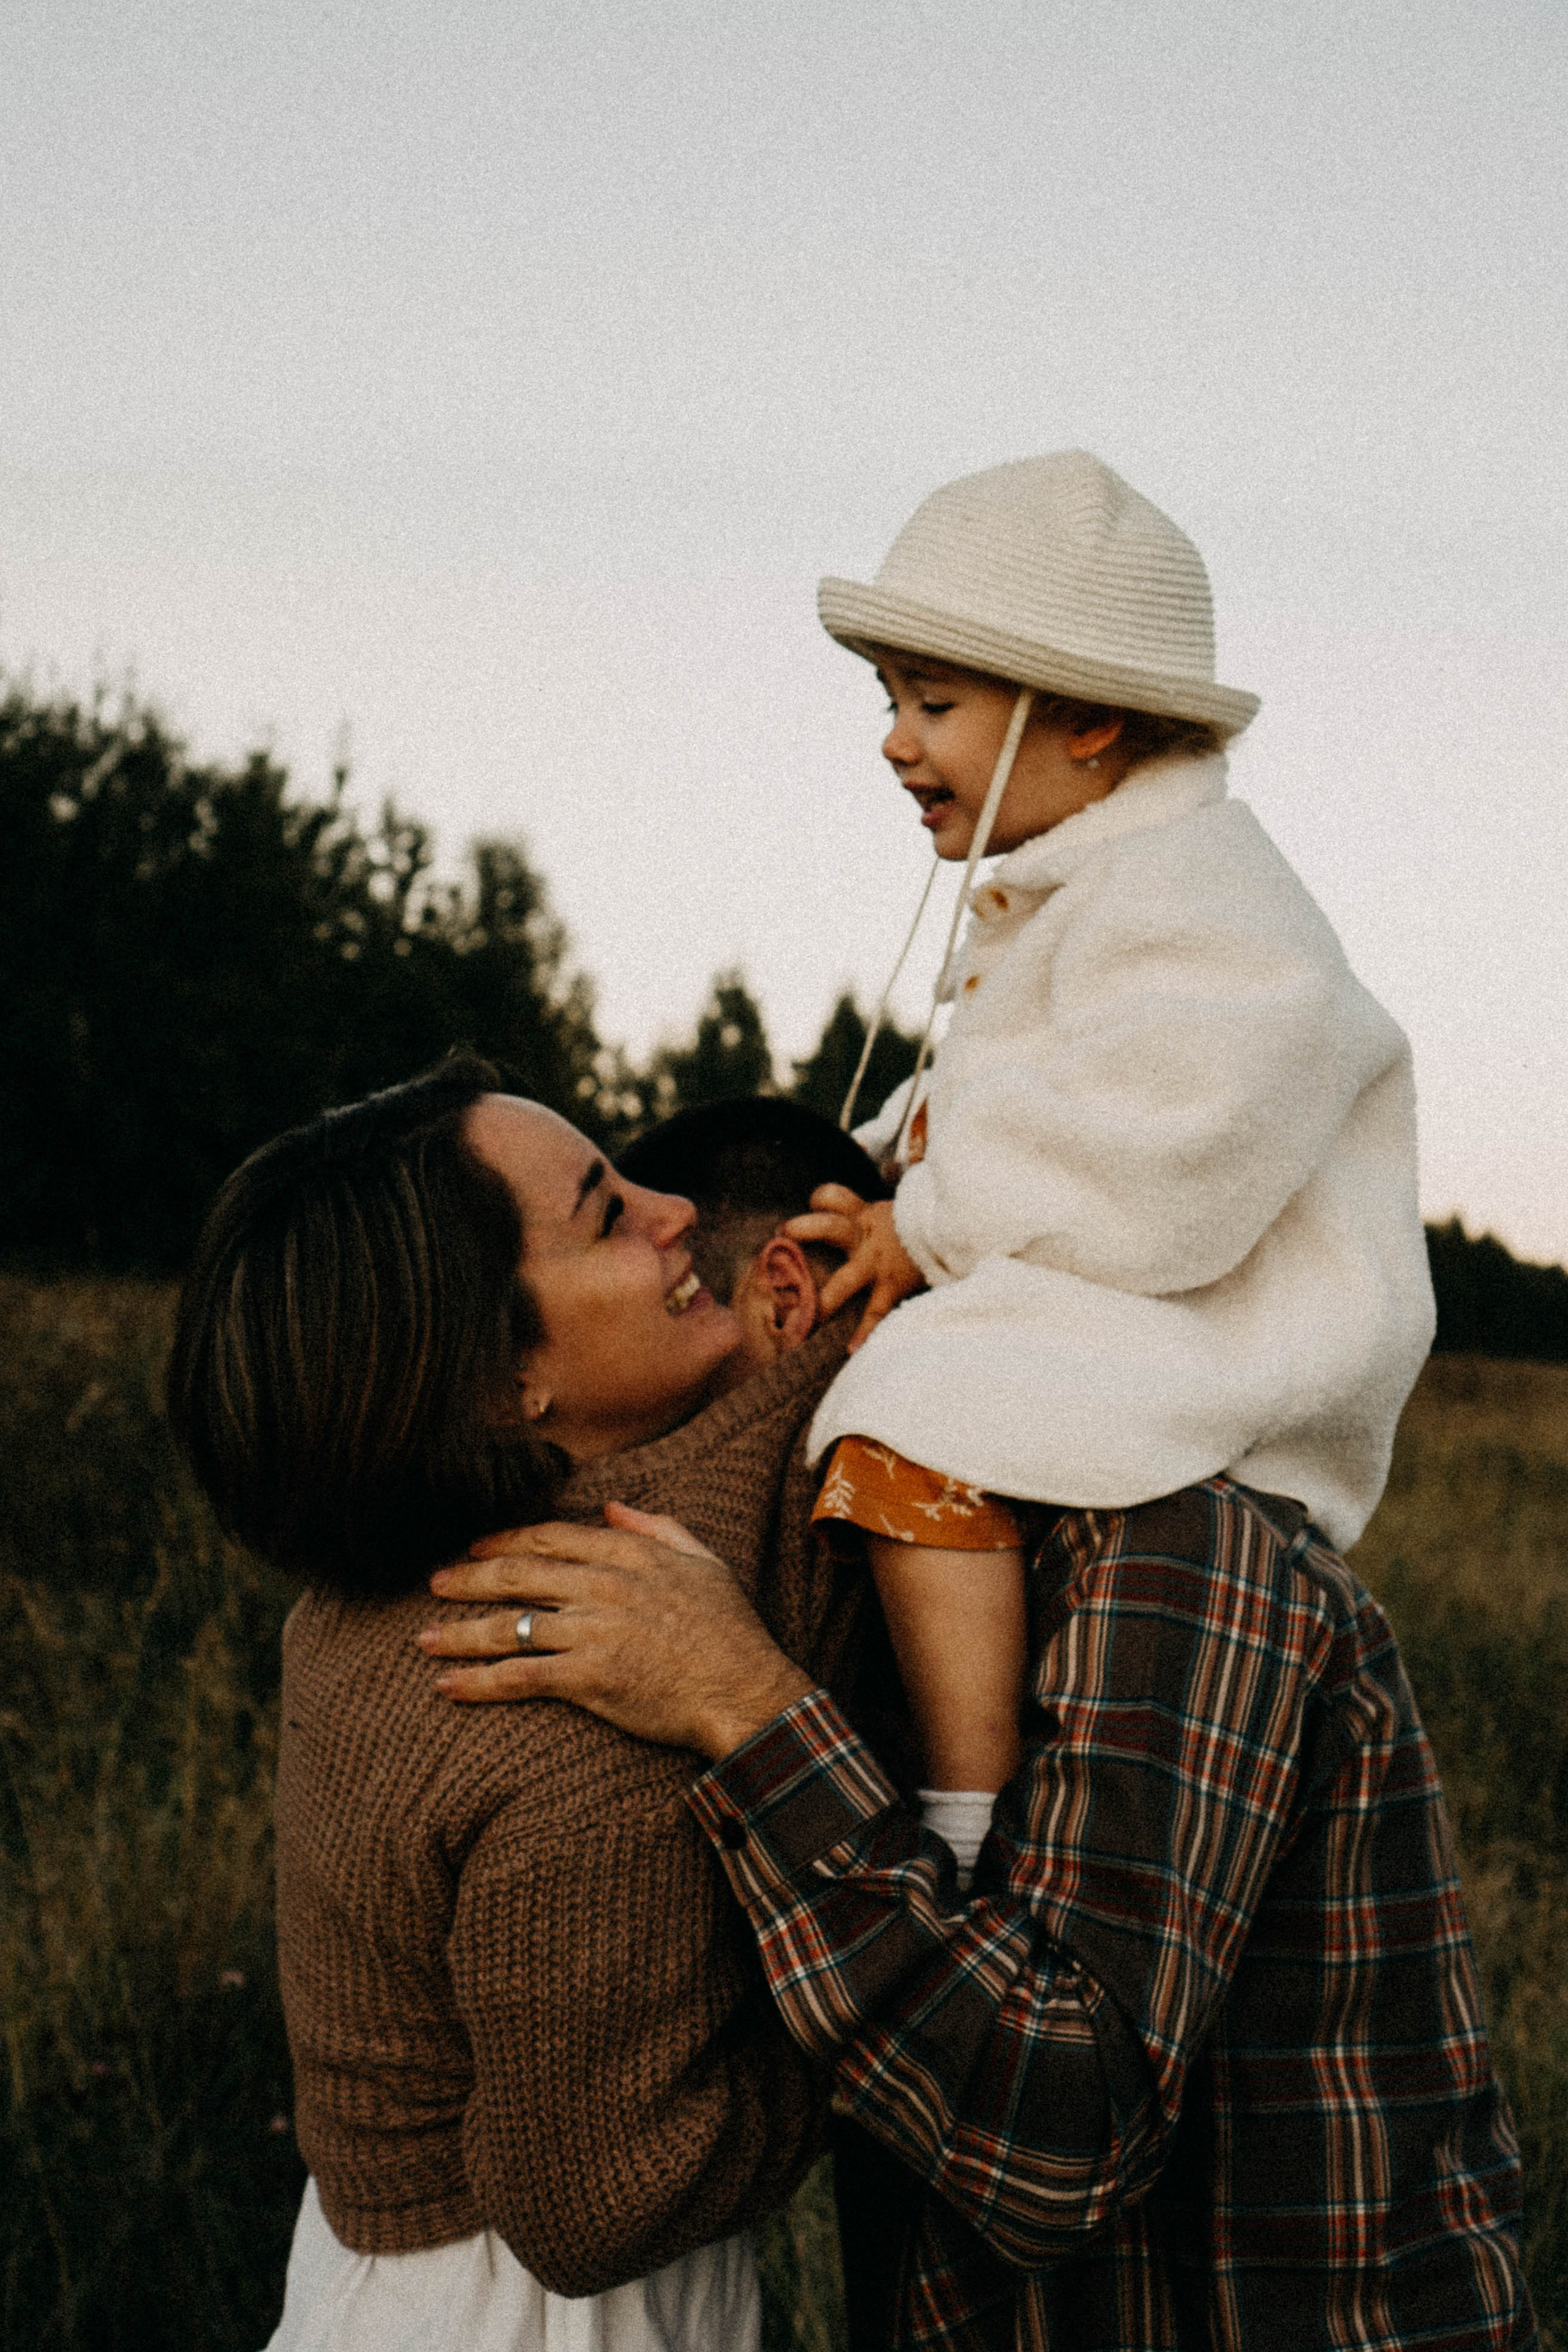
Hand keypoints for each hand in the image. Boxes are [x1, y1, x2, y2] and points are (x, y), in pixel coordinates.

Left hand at [418, 1503, 813, 1760]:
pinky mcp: (587, 1677)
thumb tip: (611, 1507)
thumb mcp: (704, 1561)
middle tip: (435, 1583)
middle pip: (517, 1575)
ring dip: (459, 1631)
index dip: (506, 1540)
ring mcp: (592, 1631)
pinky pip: (519, 1675)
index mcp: (628, 1554)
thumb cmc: (731, 1630)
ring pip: (508, 1625)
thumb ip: (656, 1528)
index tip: (476, 1547)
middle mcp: (603, 1586)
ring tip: (424, 1638)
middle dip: (469, 1578)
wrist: (744, 1688)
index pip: (550, 1538)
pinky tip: (449, 1685)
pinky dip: (479, 1681)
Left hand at [783, 1186, 923, 1350]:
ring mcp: (878, 1264)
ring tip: (805, 1320)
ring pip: (845, 1280)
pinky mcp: (893, 1285)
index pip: (834, 1198)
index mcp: (864, 1216)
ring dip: (824, 1299)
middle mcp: (867, 1237)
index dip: (818, 1199)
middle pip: (830, 1227)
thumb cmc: (921, 1228)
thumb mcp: (893, 1214)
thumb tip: (846, 1215)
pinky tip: (851, 1349)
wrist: (959, 1231)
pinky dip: (865, 1331)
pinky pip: (876, 1310)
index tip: (805, 1210)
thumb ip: (868, 1217)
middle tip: (781, 1235)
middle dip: (804, 1229)